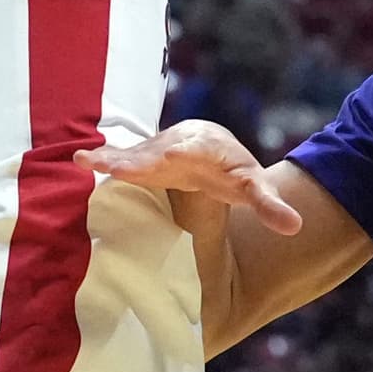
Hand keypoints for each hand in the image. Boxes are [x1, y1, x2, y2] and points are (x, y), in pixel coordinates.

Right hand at [77, 120, 301, 232]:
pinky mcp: (138, 161)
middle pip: (156, 152)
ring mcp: (155, 152)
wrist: (208, 146)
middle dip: (137, 159)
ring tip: (85, 161)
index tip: (169, 155)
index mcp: (207, 149)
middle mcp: (177, 145)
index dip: (182, 154)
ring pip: (132, 155)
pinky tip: (76, 161)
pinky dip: (99, 160)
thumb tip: (296, 227)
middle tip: (116, 165)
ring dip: (110, 159)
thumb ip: (270, 205)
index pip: (196, 152)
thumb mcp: (252, 187)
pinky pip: (119, 160)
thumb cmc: (231, 171)